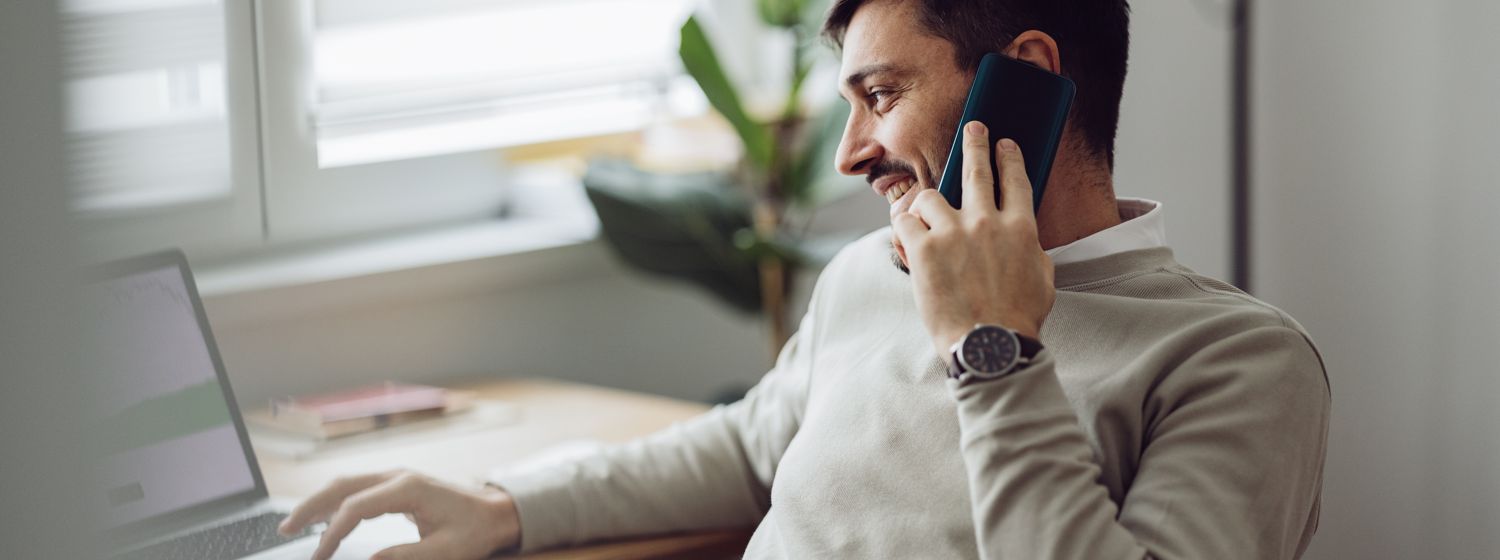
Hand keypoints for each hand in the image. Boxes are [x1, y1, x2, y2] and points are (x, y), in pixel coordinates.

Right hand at [278, 469, 519, 559]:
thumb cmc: (474, 531)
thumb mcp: (445, 552)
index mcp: (409, 488)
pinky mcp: (396, 484)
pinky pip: (358, 488)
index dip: (333, 532)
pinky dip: (335, 501)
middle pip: (342, 485)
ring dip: (318, 502)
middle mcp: (398, 476)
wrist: (495, 512)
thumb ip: (405, 556)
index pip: (356, 506)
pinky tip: (321, 518)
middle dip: (310, 506)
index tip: (320, 555)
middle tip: (284, 530)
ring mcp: (396, 476)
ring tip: (294, 525)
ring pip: (346, 483)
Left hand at [892, 121, 1055, 354]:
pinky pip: (904, 223)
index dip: (1009, 157)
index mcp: (1021, 228)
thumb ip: (1031, 250)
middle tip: (973, 128)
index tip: (1004, 144)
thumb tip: (1022, 237)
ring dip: (926, 204)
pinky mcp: (923, 250)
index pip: (1016, 179)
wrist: (989, 344)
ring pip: (930, 197)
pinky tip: (905, 235)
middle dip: (974, 143)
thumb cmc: (1018, 318)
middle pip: (976, 170)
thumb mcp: (1042, 278)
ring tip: (925, 215)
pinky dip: (903, 227)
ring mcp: (953, 233)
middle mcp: (986, 222)